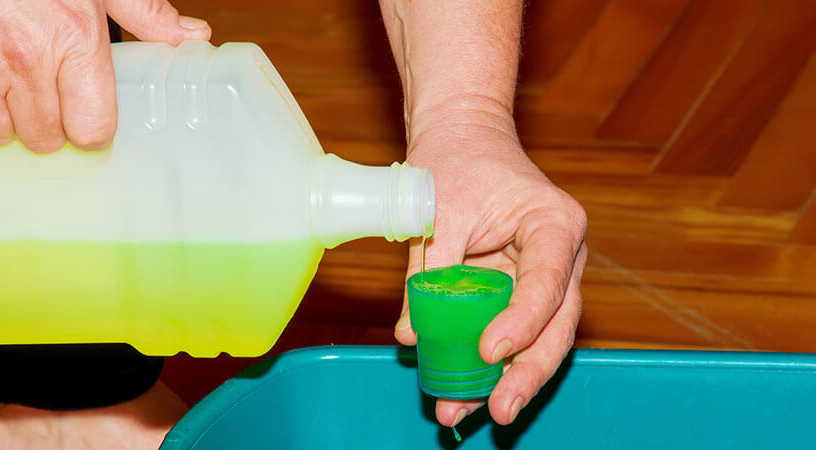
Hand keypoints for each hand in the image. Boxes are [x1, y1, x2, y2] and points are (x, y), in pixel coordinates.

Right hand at [0, 0, 210, 151]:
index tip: (87, 114)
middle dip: (50, 125)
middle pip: (45, 138)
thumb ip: (145, 13)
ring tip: (8, 85)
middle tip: (46, 95)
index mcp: (73, 40)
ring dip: (4, 118)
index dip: (92, 126)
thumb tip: (193, 37)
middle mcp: (23, 59)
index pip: (93, 129)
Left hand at [395, 109, 587, 425]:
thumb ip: (426, 272)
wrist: (462, 136)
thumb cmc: (455, 160)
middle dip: (527, 371)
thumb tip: (411, 336)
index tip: (489, 349)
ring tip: (469, 411)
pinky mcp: (516, 290)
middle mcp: (561, 256)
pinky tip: (464, 391)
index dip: (523, 321)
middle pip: (556, 324)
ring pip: (538, 338)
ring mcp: (543, 277)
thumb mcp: (437, 210)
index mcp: (554, 224)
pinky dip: (489, 362)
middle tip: (499, 408)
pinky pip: (509, 331)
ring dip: (505, 377)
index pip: (549, 280)